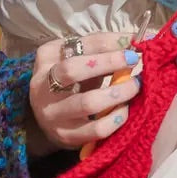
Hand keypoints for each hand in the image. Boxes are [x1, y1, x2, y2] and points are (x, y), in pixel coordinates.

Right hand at [29, 32, 141, 150]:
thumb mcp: (79, 60)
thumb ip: (101, 50)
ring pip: (86, 102)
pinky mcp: (65, 135)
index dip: (108, 42)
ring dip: (116, 93)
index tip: (132, 42)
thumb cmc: (71, 83)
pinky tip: (125, 111)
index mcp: (46, 59)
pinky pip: (95, 129)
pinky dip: (115, 119)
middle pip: (73, 70)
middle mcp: (42, 85)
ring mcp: (52, 113)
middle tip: (132, 61)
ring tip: (134, 86)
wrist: (49, 118)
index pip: (78, 45)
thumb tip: (132, 41)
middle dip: (108, 63)